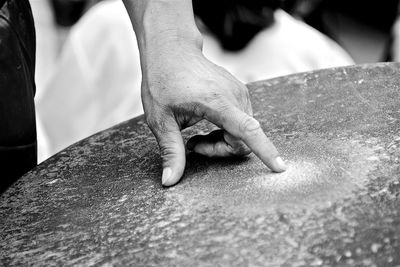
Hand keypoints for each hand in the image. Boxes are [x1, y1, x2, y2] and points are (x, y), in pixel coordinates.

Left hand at [141, 41, 286, 185]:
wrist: (172, 51)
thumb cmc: (163, 81)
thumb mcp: (160, 120)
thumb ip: (170, 152)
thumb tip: (169, 181)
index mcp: (217, 102)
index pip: (248, 130)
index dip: (265, 151)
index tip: (280, 168)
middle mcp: (235, 96)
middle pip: (242, 139)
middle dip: (220, 150)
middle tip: (193, 146)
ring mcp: (239, 92)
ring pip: (243, 132)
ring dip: (222, 141)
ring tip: (197, 135)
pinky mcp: (238, 92)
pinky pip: (242, 121)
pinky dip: (226, 130)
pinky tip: (206, 123)